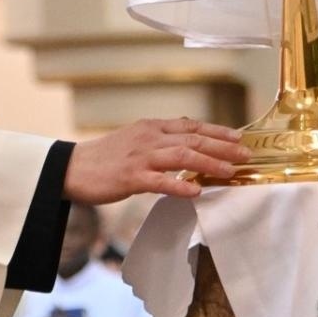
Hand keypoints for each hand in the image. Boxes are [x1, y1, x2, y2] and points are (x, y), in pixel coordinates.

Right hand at [63, 117, 249, 203]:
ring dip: (208, 163)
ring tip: (229, 171)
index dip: (217, 131)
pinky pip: (159, 181)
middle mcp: (149, 137)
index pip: (191, 125)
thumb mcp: (135, 138)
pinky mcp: (130, 177)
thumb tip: (187, 139)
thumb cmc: (105, 157)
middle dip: (222, 147)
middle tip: (245, 155)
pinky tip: (196, 191)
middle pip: (192, 138)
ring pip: (182, 155)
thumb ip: (161, 139)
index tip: (239, 138)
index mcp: (152, 127)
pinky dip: (179, 185)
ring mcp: (140, 156)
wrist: (72, 167)